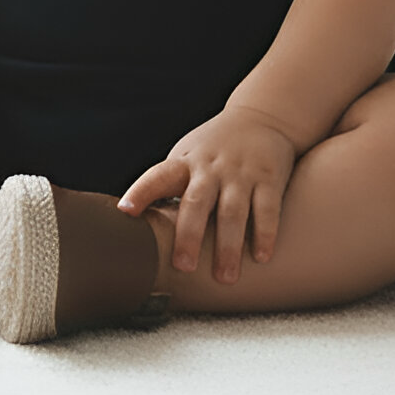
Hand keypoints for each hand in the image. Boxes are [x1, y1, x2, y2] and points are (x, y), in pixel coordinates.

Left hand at [119, 106, 296, 284]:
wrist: (261, 117)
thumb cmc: (214, 148)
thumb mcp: (187, 156)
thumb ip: (167, 184)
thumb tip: (134, 222)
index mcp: (184, 162)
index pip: (157, 176)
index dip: (141, 192)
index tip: (125, 211)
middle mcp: (211, 168)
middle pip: (196, 201)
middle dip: (189, 234)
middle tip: (183, 266)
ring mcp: (241, 173)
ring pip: (233, 211)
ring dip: (229, 245)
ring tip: (225, 277)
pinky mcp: (269, 178)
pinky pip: (267, 208)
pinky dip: (265, 232)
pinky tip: (261, 256)